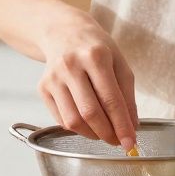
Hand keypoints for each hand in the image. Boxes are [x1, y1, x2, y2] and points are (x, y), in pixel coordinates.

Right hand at [37, 15, 138, 148]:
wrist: (64, 32)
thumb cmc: (96, 49)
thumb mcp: (119, 63)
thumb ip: (127, 96)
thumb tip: (131, 127)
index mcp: (95, 56)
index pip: (111, 99)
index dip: (122, 125)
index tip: (130, 143)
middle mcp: (71, 66)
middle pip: (90, 112)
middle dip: (107, 134)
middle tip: (118, 141)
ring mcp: (53, 77)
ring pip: (73, 120)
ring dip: (92, 134)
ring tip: (103, 133)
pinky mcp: (42, 88)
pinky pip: (61, 119)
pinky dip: (78, 128)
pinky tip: (87, 123)